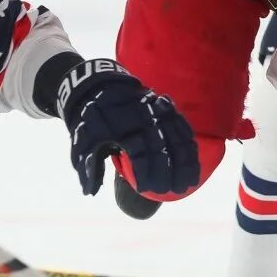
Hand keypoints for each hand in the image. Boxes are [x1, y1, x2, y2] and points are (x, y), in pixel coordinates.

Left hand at [58, 58, 199, 196]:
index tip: (146, 189)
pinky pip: (182, 125)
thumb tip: (90, 192)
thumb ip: (89, 167)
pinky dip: (189, 144)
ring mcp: (156, 112)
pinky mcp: (164, 106)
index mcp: (121, 130)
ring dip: (184, 162)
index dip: (144, 174)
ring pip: (176, 139)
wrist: (96, 85)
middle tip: (171, 191)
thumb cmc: (89, 119)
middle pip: (161, 149)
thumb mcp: (82, 141)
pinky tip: (193, 159)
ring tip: (188, 182)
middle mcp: (142, 121)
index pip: (138, 156)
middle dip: (168, 173)